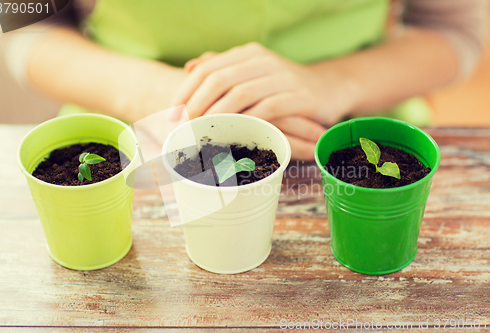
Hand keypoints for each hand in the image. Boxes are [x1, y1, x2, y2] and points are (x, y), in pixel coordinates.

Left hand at [171, 42, 347, 124]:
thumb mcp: (254, 72)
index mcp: (248, 54)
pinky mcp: (299, 96)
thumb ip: (224, 67)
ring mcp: (282, 77)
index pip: (207, 68)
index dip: (186, 90)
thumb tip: (191, 67)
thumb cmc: (284, 87)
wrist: (329, 89)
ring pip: (240, 94)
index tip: (172, 113)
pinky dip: (247, 122)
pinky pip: (267, 109)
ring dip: (216, 115)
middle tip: (182, 127)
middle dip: (196, 104)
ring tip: (202, 133)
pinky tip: (233, 135)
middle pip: (219, 79)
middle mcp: (263, 61)